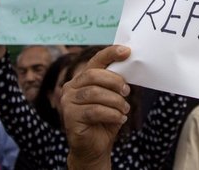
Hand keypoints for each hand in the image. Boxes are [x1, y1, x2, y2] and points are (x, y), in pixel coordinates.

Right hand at [61, 45, 131, 169]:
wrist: (95, 146)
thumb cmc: (105, 118)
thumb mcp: (113, 97)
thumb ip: (116, 82)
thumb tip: (131, 65)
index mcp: (82, 78)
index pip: (95, 60)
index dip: (111, 53)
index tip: (127, 51)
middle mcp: (71, 87)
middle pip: (94, 75)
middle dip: (115, 82)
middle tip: (127, 92)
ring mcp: (68, 102)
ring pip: (95, 93)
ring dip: (115, 101)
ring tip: (124, 110)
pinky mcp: (69, 117)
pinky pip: (94, 111)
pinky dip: (111, 114)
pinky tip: (119, 119)